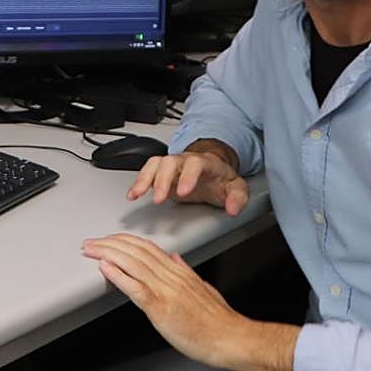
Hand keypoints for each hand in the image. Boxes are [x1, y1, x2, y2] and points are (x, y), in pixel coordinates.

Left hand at [82, 233, 242, 367]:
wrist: (231, 338)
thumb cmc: (219, 321)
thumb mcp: (203, 288)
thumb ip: (186, 273)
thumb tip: (174, 259)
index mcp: (179, 272)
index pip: (147, 248)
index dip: (125, 241)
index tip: (110, 239)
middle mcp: (171, 276)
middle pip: (136, 251)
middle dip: (110, 244)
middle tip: (91, 242)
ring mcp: (166, 290)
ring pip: (133, 263)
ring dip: (108, 254)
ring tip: (91, 249)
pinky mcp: (161, 308)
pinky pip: (136, 288)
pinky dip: (118, 275)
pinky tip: (105, 268)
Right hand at [127, 145, 249, 215]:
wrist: (211, 169)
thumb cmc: (220, 179)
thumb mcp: (235, 187)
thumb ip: (237, 197)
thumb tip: (233, 209)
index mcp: (204, 162)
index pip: (195, 164)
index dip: (188, 176)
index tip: (183, 192)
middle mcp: (185, 160)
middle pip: (170, 162)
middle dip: (162, 180)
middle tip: (159, 199)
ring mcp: (172, 165)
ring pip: (155, 164)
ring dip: (145, 178)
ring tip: (138, 194)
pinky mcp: (161, 172)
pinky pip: (147, 171)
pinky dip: (138, 183)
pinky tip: (133, 194)